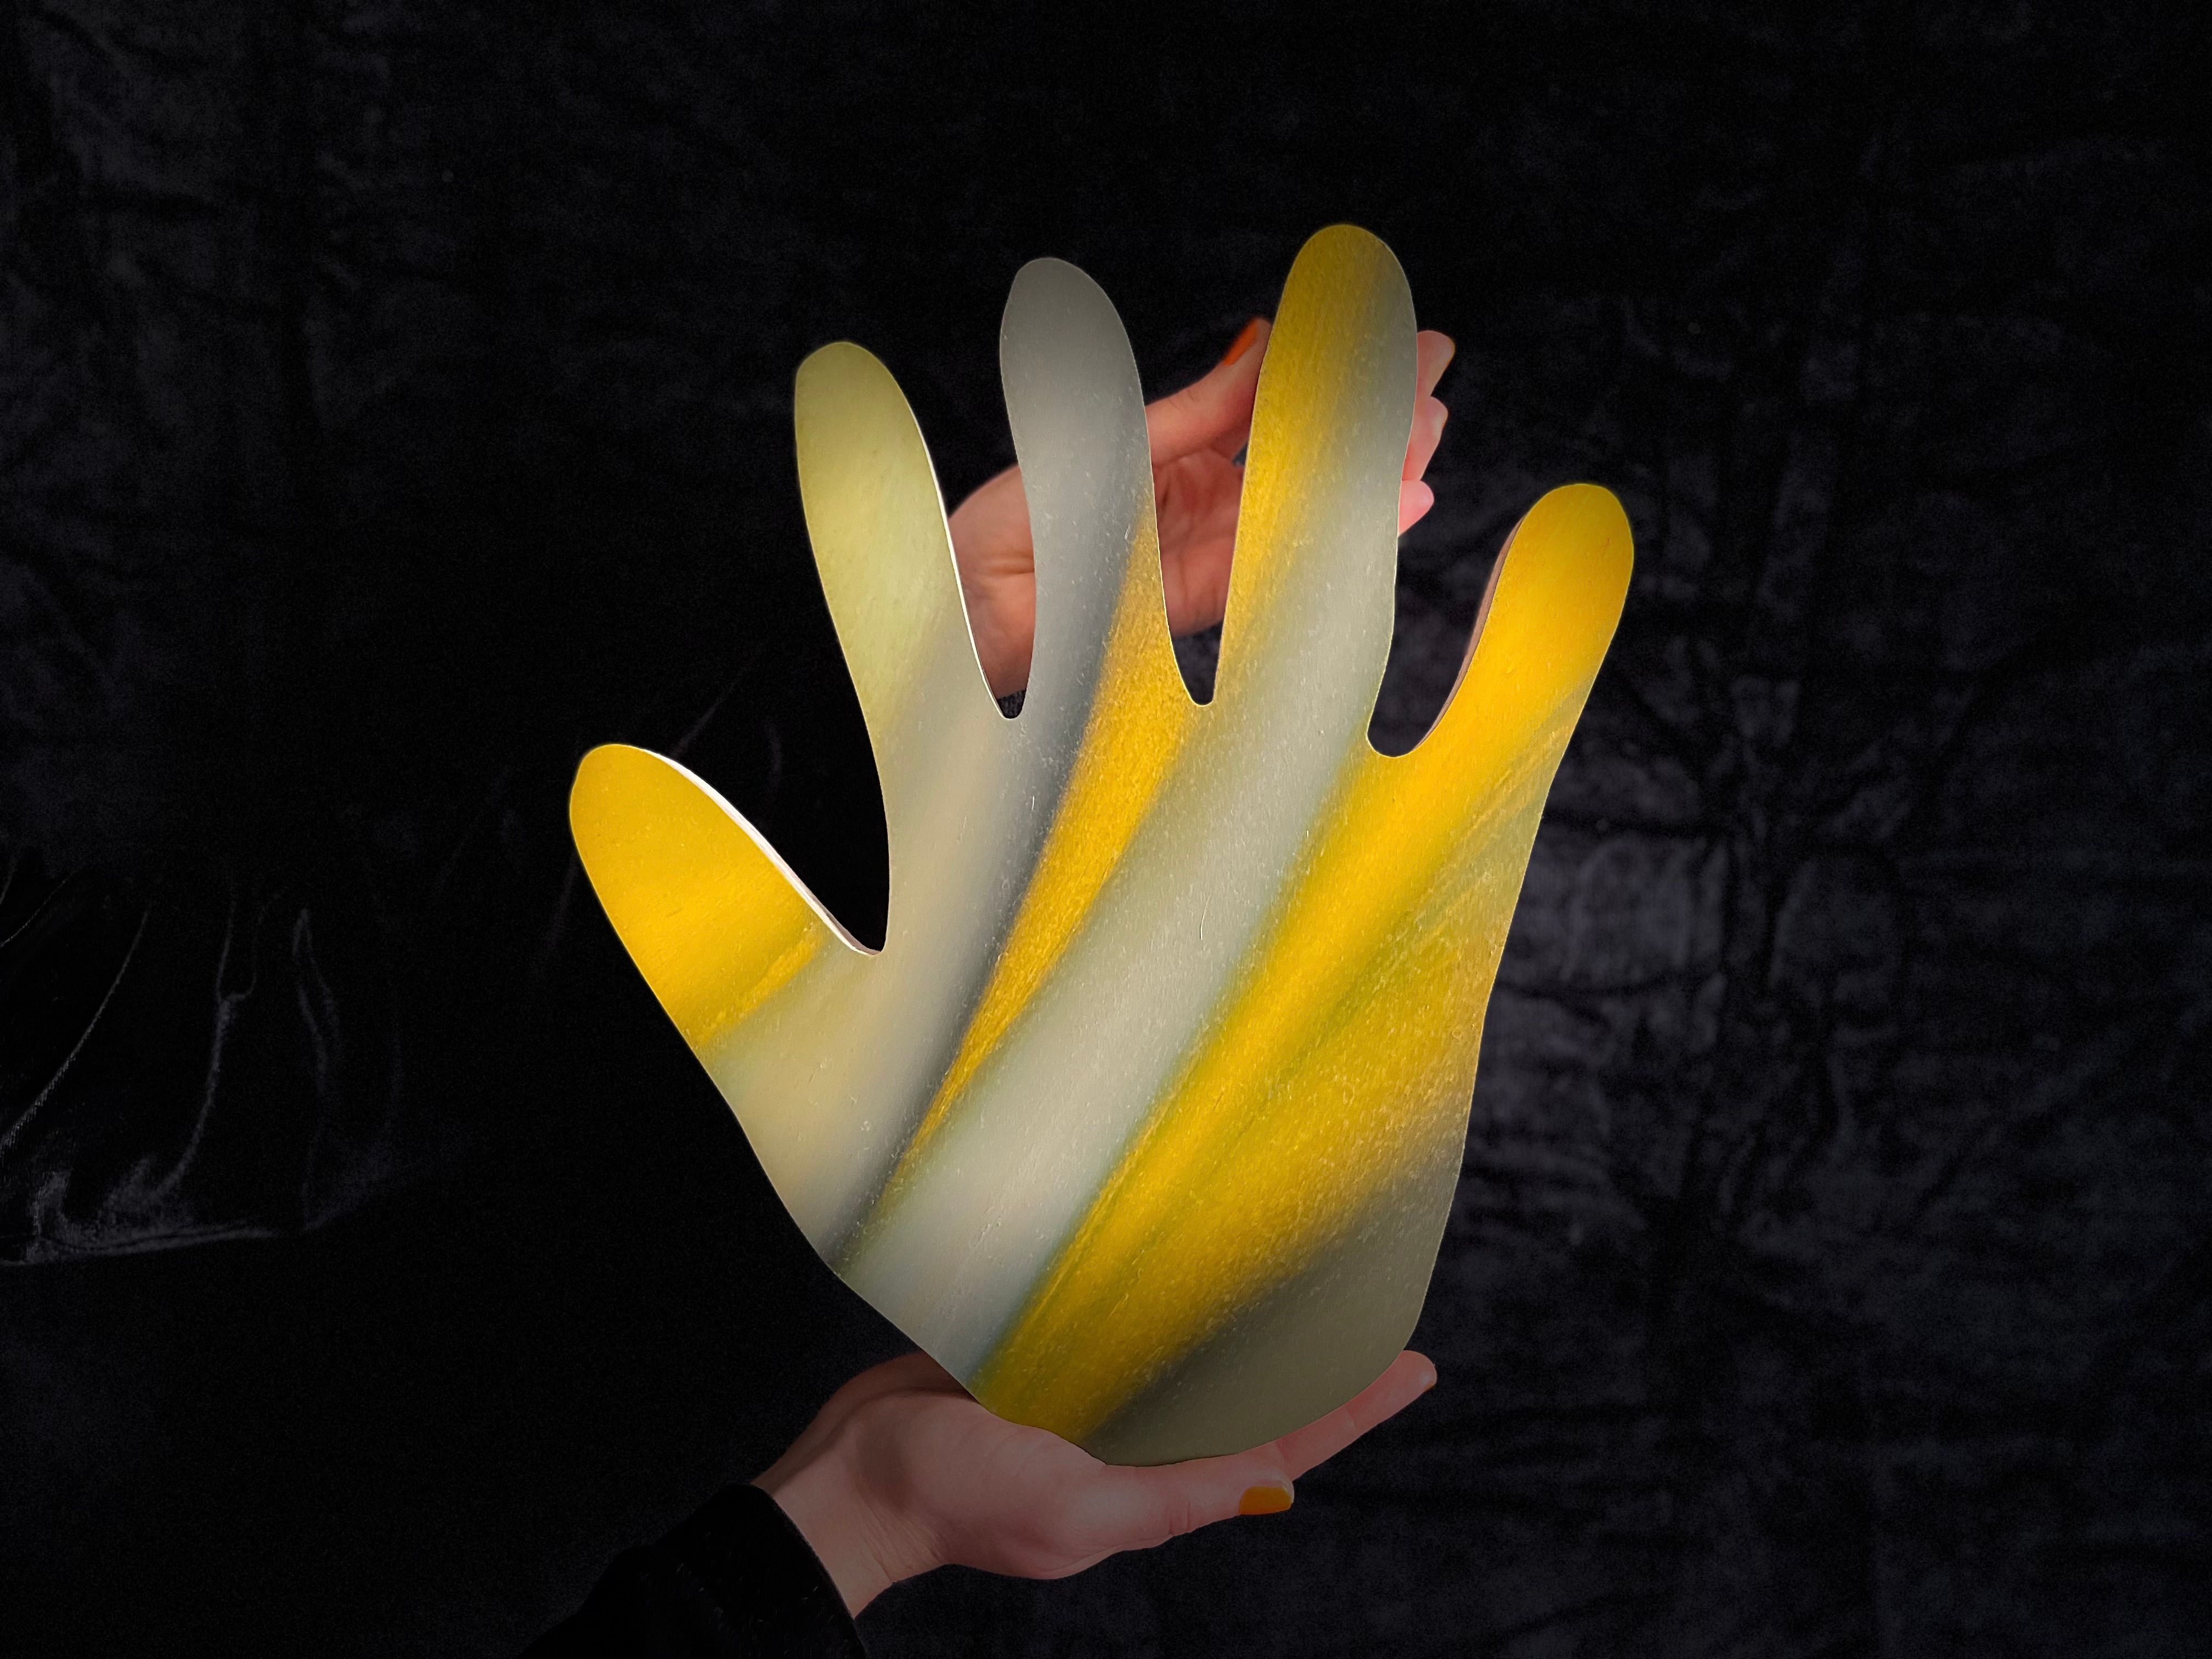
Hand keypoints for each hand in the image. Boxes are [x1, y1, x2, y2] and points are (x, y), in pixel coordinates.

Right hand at [755, 1348, 1437, 1613]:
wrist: (853, 1474)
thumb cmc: (952, 1494)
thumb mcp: (1074, 1509)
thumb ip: (1171, 1496)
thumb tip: (1273, 1487)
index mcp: (1153, 1489)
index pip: (1277, 1445)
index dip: (1348, 1407)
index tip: (1413, 1366)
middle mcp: (1134, 1446)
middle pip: (1246, 1401)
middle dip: (1312, 1361)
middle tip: (1377, 1307)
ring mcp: (1091, 1405)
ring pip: (1191, 1363)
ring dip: (1246, 1329)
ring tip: (1311, 1282)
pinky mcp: (1048, 1362)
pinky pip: (1127, 1334)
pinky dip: (1168, 1307)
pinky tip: (1196, 1268)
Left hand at [949, 319, 1456, 696]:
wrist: (959, 602)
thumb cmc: (1011, 524)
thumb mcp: (1111, 443)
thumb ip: (1199, 410)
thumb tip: (1269, 343)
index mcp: (1182, 471)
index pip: (1276, 419)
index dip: (1339, 379)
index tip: (1399, 338)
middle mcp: (1203, 518)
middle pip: (1306, 466)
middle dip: (1376, 419)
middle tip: (1438, 370)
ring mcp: (1204, 562)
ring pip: (1304, 514)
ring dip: (1373, 470)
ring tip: (1429, 424)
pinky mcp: (1194, 606)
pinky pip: (1273, 561)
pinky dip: (1333, 532)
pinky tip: (1390, 498)